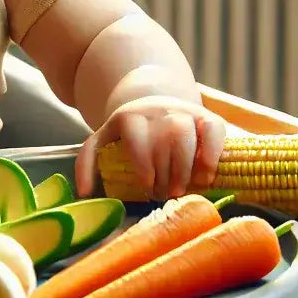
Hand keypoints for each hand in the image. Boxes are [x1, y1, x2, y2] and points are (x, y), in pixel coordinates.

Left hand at [76, 94, 225, 200]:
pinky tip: (207, 175)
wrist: (154, 103)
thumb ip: (87, 162)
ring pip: (186, 135)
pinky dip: (212, 153)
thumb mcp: (102, 140)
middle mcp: (158, 112)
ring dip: (186, 167)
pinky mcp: (207, 117)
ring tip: (184, 189)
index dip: (143, 164)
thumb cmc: (127, 134)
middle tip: (165, 194)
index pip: (137, 138)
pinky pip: (213, 129)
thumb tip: (83, 192)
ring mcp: (183, 112)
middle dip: (166, 173)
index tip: (146, 186)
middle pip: (163, 141)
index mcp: (129, 117)